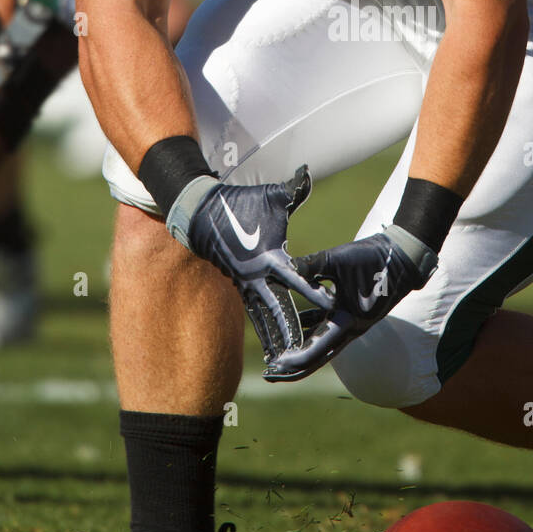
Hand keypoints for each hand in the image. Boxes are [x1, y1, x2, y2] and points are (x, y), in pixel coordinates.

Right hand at [171, 165, 332, 363]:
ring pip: (265, 317)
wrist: (201, 213)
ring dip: (276, 337)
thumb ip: (294, 189)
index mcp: (270, 256)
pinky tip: (273, 347)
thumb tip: (307, 172)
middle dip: (294, 329)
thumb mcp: (271, 196)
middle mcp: (258, 276)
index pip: (297, 277)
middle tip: (308, 351)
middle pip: (280, 309)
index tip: (331, 304)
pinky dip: (265, 329)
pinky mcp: (241, 287)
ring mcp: (247, 285)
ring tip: (287, 360)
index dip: (314, 290)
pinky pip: (255, 313)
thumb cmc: (242, 202)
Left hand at [263, 227, 437, 382]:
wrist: (402, 256)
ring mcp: (351, 322)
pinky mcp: (350, 312)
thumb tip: (285, 266)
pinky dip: (310, 328)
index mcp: (347, 321)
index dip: (296, 359)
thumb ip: (311, 265)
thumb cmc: (373, 259)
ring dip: (301, 349)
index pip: (318, 348)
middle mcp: (349, 328)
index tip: (276, 365)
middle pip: (318, 356)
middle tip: (270, 374)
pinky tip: (293, 325)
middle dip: (294, 368)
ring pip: (322, 342)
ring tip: (276, 356)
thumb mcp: (339, 258)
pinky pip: (326, 325)